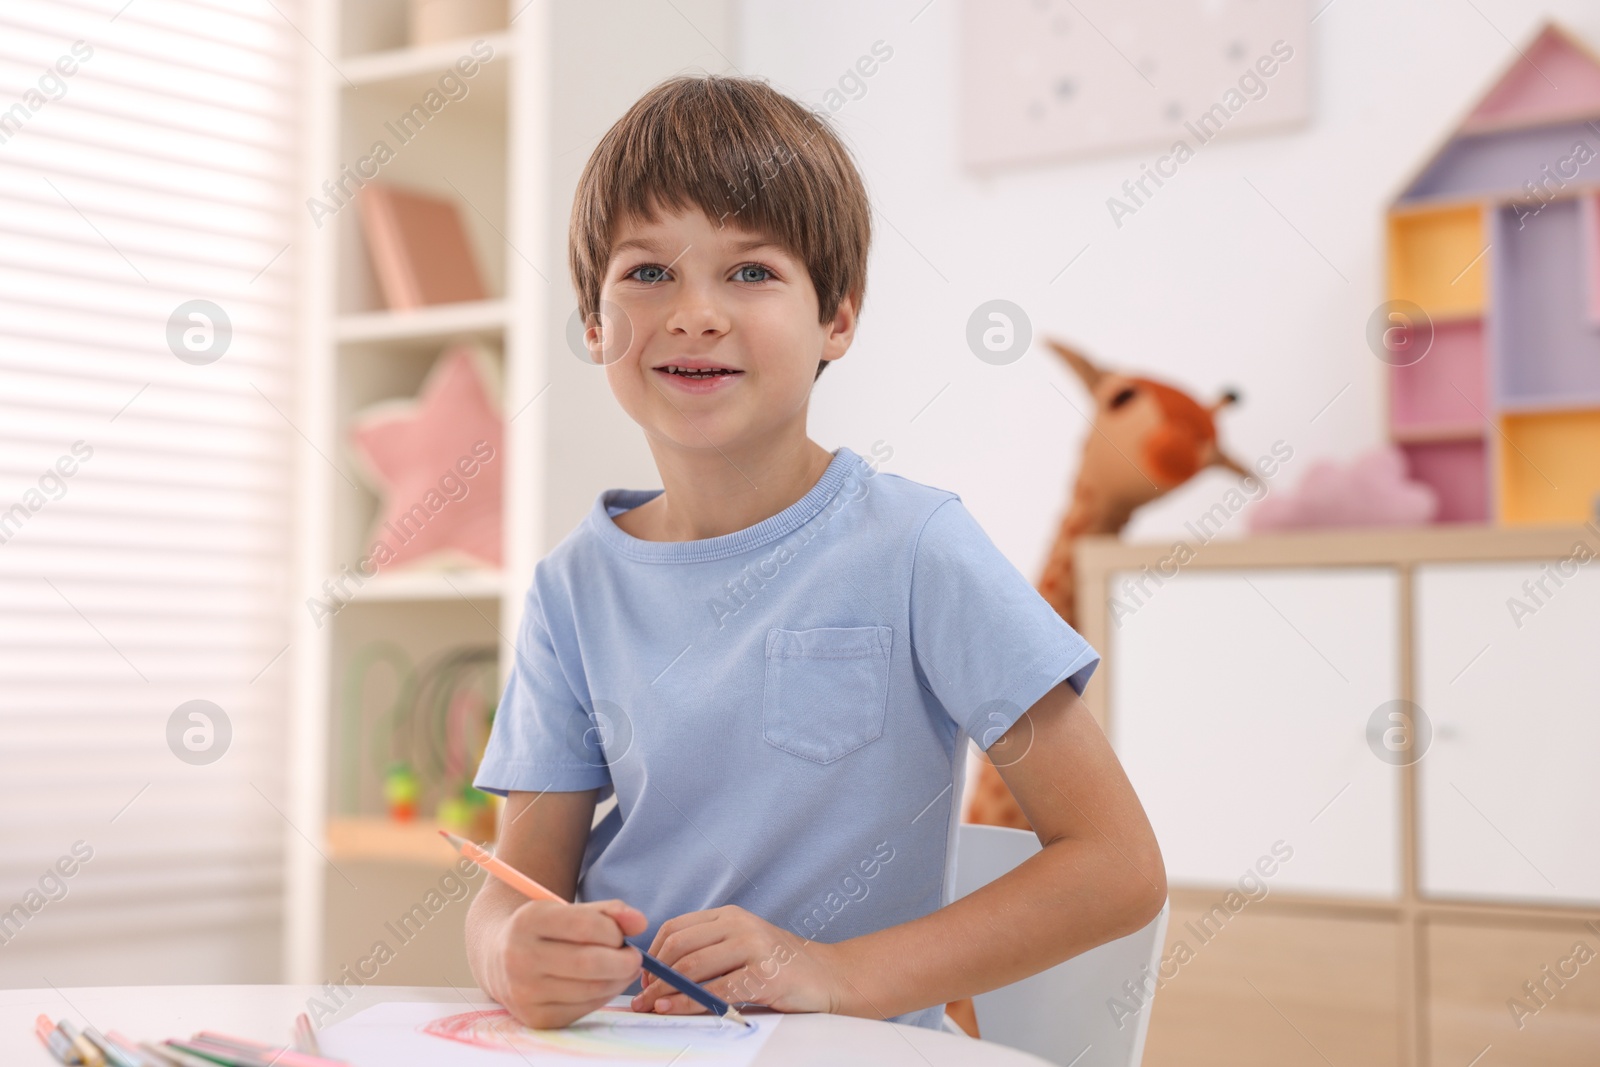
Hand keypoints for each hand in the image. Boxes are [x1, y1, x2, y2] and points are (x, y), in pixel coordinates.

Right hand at [494, 897, 647, 1029]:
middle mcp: (519, 958)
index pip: (585, 926)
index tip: (625, 933)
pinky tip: (601, 983)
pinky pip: (584, 1008)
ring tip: (620, 968)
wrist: (499, 958)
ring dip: (618, 980)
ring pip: (591, 989)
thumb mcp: (568, 909)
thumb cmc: (545, 930)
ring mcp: (525, 992)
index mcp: (527, 921)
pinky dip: (603, 995)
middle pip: (590, 963)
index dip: (615, 931)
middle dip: (624, 960)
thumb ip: (608, 912)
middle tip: (634, 957)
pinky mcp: (535, 1018)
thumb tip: (641, 922)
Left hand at [631, 905, 843, 1016]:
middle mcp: (739, 925)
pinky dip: (689, 1002)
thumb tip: (660, 975)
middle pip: (680, 946)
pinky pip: (716, 990)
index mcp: (729, 915)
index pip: (676, 927)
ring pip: (694, 967)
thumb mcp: (743, 944)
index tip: (642, 978)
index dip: (652, 954)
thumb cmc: (780, 964)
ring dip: (665, 991)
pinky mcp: (764, 974)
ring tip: (650, 1006)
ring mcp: (753, 947)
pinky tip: (674, 1009)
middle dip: (653, 975)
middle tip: (640, 997)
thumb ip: (709, 950)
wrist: (828, 974)